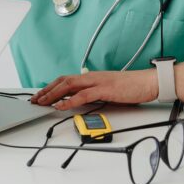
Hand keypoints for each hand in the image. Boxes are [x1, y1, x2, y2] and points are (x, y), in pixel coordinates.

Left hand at [31, 69, 158, 110]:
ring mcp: (98, 82)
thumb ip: (95, 94)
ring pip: (69, 85)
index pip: (66, 79)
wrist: (148, 82)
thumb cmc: (132, 87)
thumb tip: (82, 103)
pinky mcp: (105, 89)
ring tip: (42, 103)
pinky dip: (70, 100)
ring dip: (53, 95)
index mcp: (92, 77)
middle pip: (63, 81)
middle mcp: (92, 77)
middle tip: (35, 100)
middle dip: (47, 90)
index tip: (41, 95)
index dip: (51, 87)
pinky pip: (83, 95)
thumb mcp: (109, 90)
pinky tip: (61, 106)